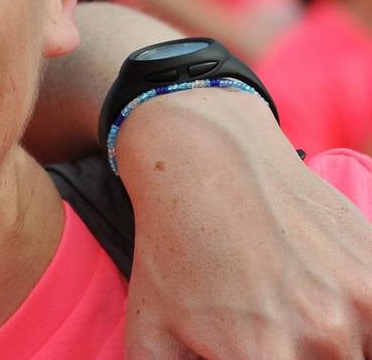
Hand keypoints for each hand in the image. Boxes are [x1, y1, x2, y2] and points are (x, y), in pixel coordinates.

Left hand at [115, 88, 371, 358]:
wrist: (207, 161)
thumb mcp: (151, 332)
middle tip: (274, 338)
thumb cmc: (172, 249)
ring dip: (335, 347)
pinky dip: (362, 322)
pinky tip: (330, 310)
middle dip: (298, 358)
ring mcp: (361, 299)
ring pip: (357, 353)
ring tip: (291, 316)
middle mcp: (323, 334)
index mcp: (262, 356)